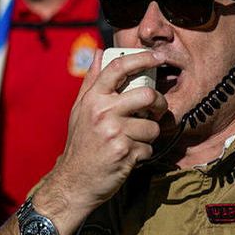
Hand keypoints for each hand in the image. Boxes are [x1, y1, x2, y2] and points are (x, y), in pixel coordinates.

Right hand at [35, 49, 167, 225]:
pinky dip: (143, 153)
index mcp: (93, 98)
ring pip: (152, 126)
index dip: (142, 58)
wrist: (75, 181)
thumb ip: (92, 81)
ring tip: (135, 140)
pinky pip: (149, 147)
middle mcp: (103, 112)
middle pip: (147, 95)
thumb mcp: (80, 110)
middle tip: (157, 110)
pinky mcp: (125, 153)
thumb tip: (100, 53)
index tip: (158, 56)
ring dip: (149, 135)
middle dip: (159, 103)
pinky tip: (129, 156)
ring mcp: (114, 133)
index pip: (119, 67)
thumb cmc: (80, 144)